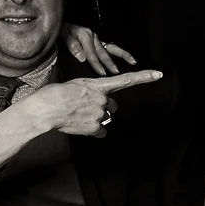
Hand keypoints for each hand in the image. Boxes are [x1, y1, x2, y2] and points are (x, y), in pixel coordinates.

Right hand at [14, 69, 162, 136]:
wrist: (45, 109)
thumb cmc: (56, 95)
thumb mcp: (77, 85)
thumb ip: (93, 91)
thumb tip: (100, 102)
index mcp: (98, 86)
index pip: (126, 80)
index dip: (144, 77)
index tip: (159, 74)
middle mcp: (103, 100)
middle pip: (113, 106)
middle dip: (104, 107)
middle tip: (85, 106)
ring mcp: (100, 114)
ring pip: (106, 118)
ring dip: (97, 118)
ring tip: (79, 114)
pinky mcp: (95, 128)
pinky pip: (101, 132)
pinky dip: (93, 131)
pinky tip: (80, 125)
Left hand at [64, 24, 136, 74]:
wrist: (56, 26)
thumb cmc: (58, 31)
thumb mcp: (61, 34)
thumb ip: (71, 44)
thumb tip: (82, 57)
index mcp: (84, 34)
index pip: (91, 52)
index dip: (96, 63)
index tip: (101, 72)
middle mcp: (92, 36)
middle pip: (102, 52)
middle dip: (109, 63)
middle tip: (115, 72)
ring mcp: (96, 39)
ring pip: (111, 49)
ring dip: (122, 56)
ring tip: (132, 62)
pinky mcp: (97, 42)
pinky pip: (110, 48)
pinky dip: (120, 54)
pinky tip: (128, 59)